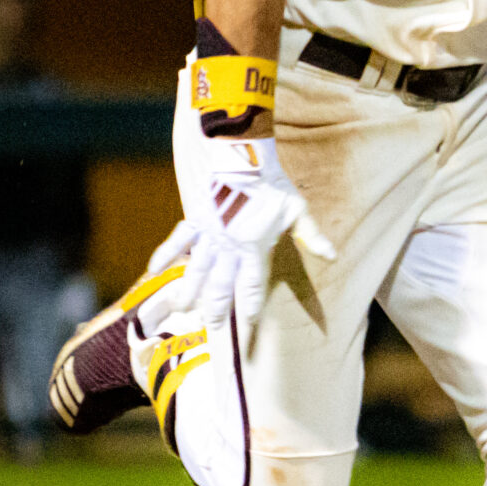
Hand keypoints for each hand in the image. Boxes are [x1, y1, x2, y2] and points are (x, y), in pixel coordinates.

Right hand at [157, 136, 334, 336]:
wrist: (244, 157)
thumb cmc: (274, 185)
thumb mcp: (297, 210)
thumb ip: (312, 236)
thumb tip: (332, 255)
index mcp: (254, 249)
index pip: (252, 288)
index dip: (249, 309)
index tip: (247, 326)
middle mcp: (229, 248)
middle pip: (221, 287)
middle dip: (216, 309)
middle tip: (210, 328)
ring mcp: (210, 236)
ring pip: (196, 271)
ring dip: (189, 292)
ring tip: (183, 309)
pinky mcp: (195, 220)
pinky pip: (177, 241)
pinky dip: (164, 255)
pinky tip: (153, 270)